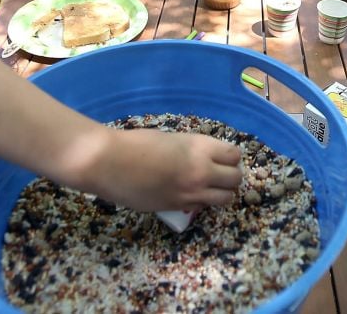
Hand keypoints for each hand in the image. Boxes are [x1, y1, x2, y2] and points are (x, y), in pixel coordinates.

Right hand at [97, 130, 242, 211]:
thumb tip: (201, 159)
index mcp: (199, 147)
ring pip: (226, 198)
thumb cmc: (135, 143)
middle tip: (217, 175)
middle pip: (236, 179)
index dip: (230, 158)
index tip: (221, 159)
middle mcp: (202, 170)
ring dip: (221, 193)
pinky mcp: (178, 207)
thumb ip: (191, 150)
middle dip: (230, 177)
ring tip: (207, 188)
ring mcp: (191, 192)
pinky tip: (188, 196)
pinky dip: (202, 203)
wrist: (110, 162)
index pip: (235, 156)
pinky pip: (203, 207)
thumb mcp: (171, 139)